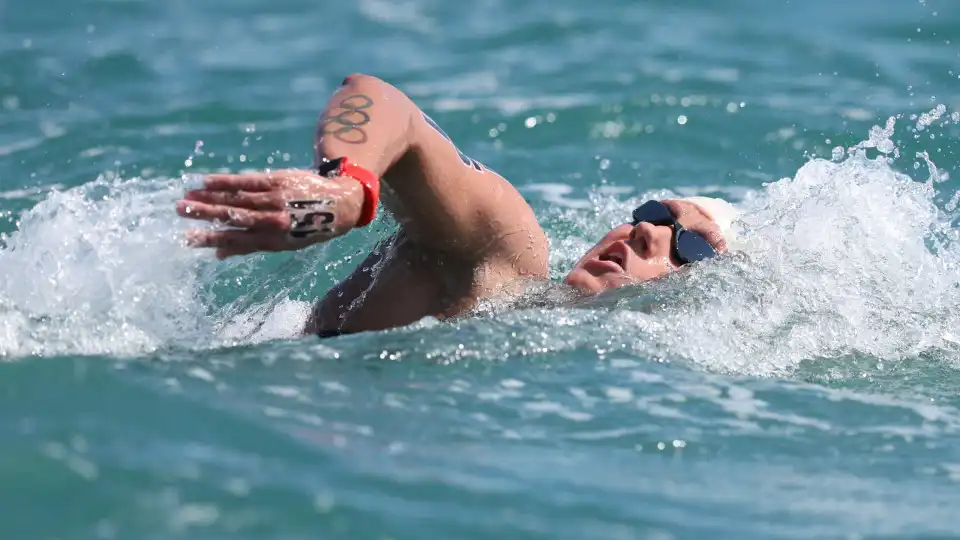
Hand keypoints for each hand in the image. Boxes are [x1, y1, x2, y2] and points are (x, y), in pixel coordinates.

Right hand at [176, 169, 362, 258]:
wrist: (339, 204)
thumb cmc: (307, 227)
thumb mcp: (284, 244)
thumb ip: (250, 245)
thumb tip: (217, 254)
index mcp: (273, 241)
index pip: (235, 240)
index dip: (210, 239)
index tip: (187, 238)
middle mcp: (274, 221)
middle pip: (232, 217)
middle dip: (204, 214)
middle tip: (179, 210)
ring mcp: (276, 200)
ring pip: (237, 198)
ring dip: (209, 197)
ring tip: (187, 196)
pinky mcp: (279, 181)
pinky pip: (248, 181)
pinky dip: (227, 181)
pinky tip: (207, 180)